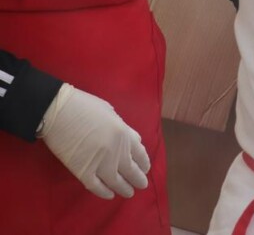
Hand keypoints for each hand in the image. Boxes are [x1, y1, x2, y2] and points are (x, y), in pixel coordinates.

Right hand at [40, 84, 150, 199]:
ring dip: (124, 188)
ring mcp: (100, 163)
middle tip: (142, 185)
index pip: (140, 154)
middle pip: (131, 170)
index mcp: (124, 134)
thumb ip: (123, 130)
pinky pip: (96, 186)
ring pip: (116, 181)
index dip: (143, 163)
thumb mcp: (112, 114)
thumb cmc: (85, 107)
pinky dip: (104, 192)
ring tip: (129, 193)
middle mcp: (116, 152)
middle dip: (138, 179)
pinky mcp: (82, 172)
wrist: (59, 113)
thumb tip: (132, 141)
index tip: (145, 169)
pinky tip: (110, 195)